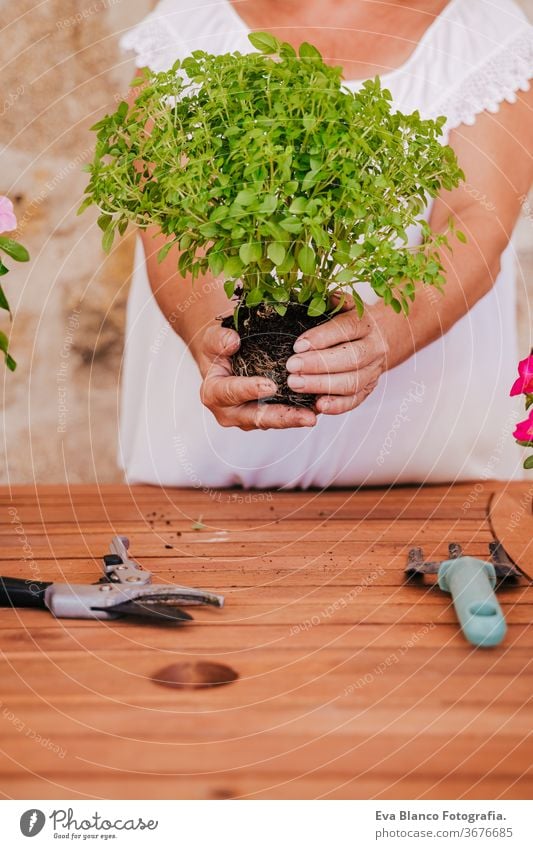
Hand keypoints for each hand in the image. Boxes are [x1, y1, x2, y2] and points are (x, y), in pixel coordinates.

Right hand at [195, 323, 316, 430]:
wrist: (224, 357)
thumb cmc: (217, 346)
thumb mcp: (212, 337)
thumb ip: (219, 339)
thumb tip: (232, 342)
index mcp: (213, 393)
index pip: (230, 393)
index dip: (249, 390)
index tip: (270, 386)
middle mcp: (231, 412)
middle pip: (258, 417)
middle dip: (284, 417)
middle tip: (307, 417)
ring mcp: (250, 417)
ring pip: (275, 420)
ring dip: (297, 418)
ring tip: (319, 413)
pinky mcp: (267, 416)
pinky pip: (285, 416)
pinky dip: (302, 411)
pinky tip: (321, 405)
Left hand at [285, 297, 388, 414]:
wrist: (383, 335)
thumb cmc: (352, 321)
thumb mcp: (343, 306)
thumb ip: (330, 302)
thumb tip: (315, 294)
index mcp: (366, 323)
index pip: (346, 329)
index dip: (322, 338)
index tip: (297, 345)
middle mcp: (374, 347)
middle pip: (350, 358)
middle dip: (318, 364)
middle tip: (292, 367)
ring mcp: (374, 370)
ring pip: (352, 381)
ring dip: (322, 385)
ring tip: (295, 384)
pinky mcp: (369, 388)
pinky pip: (355, 400)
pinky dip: (337, 405)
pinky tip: (318, 406)